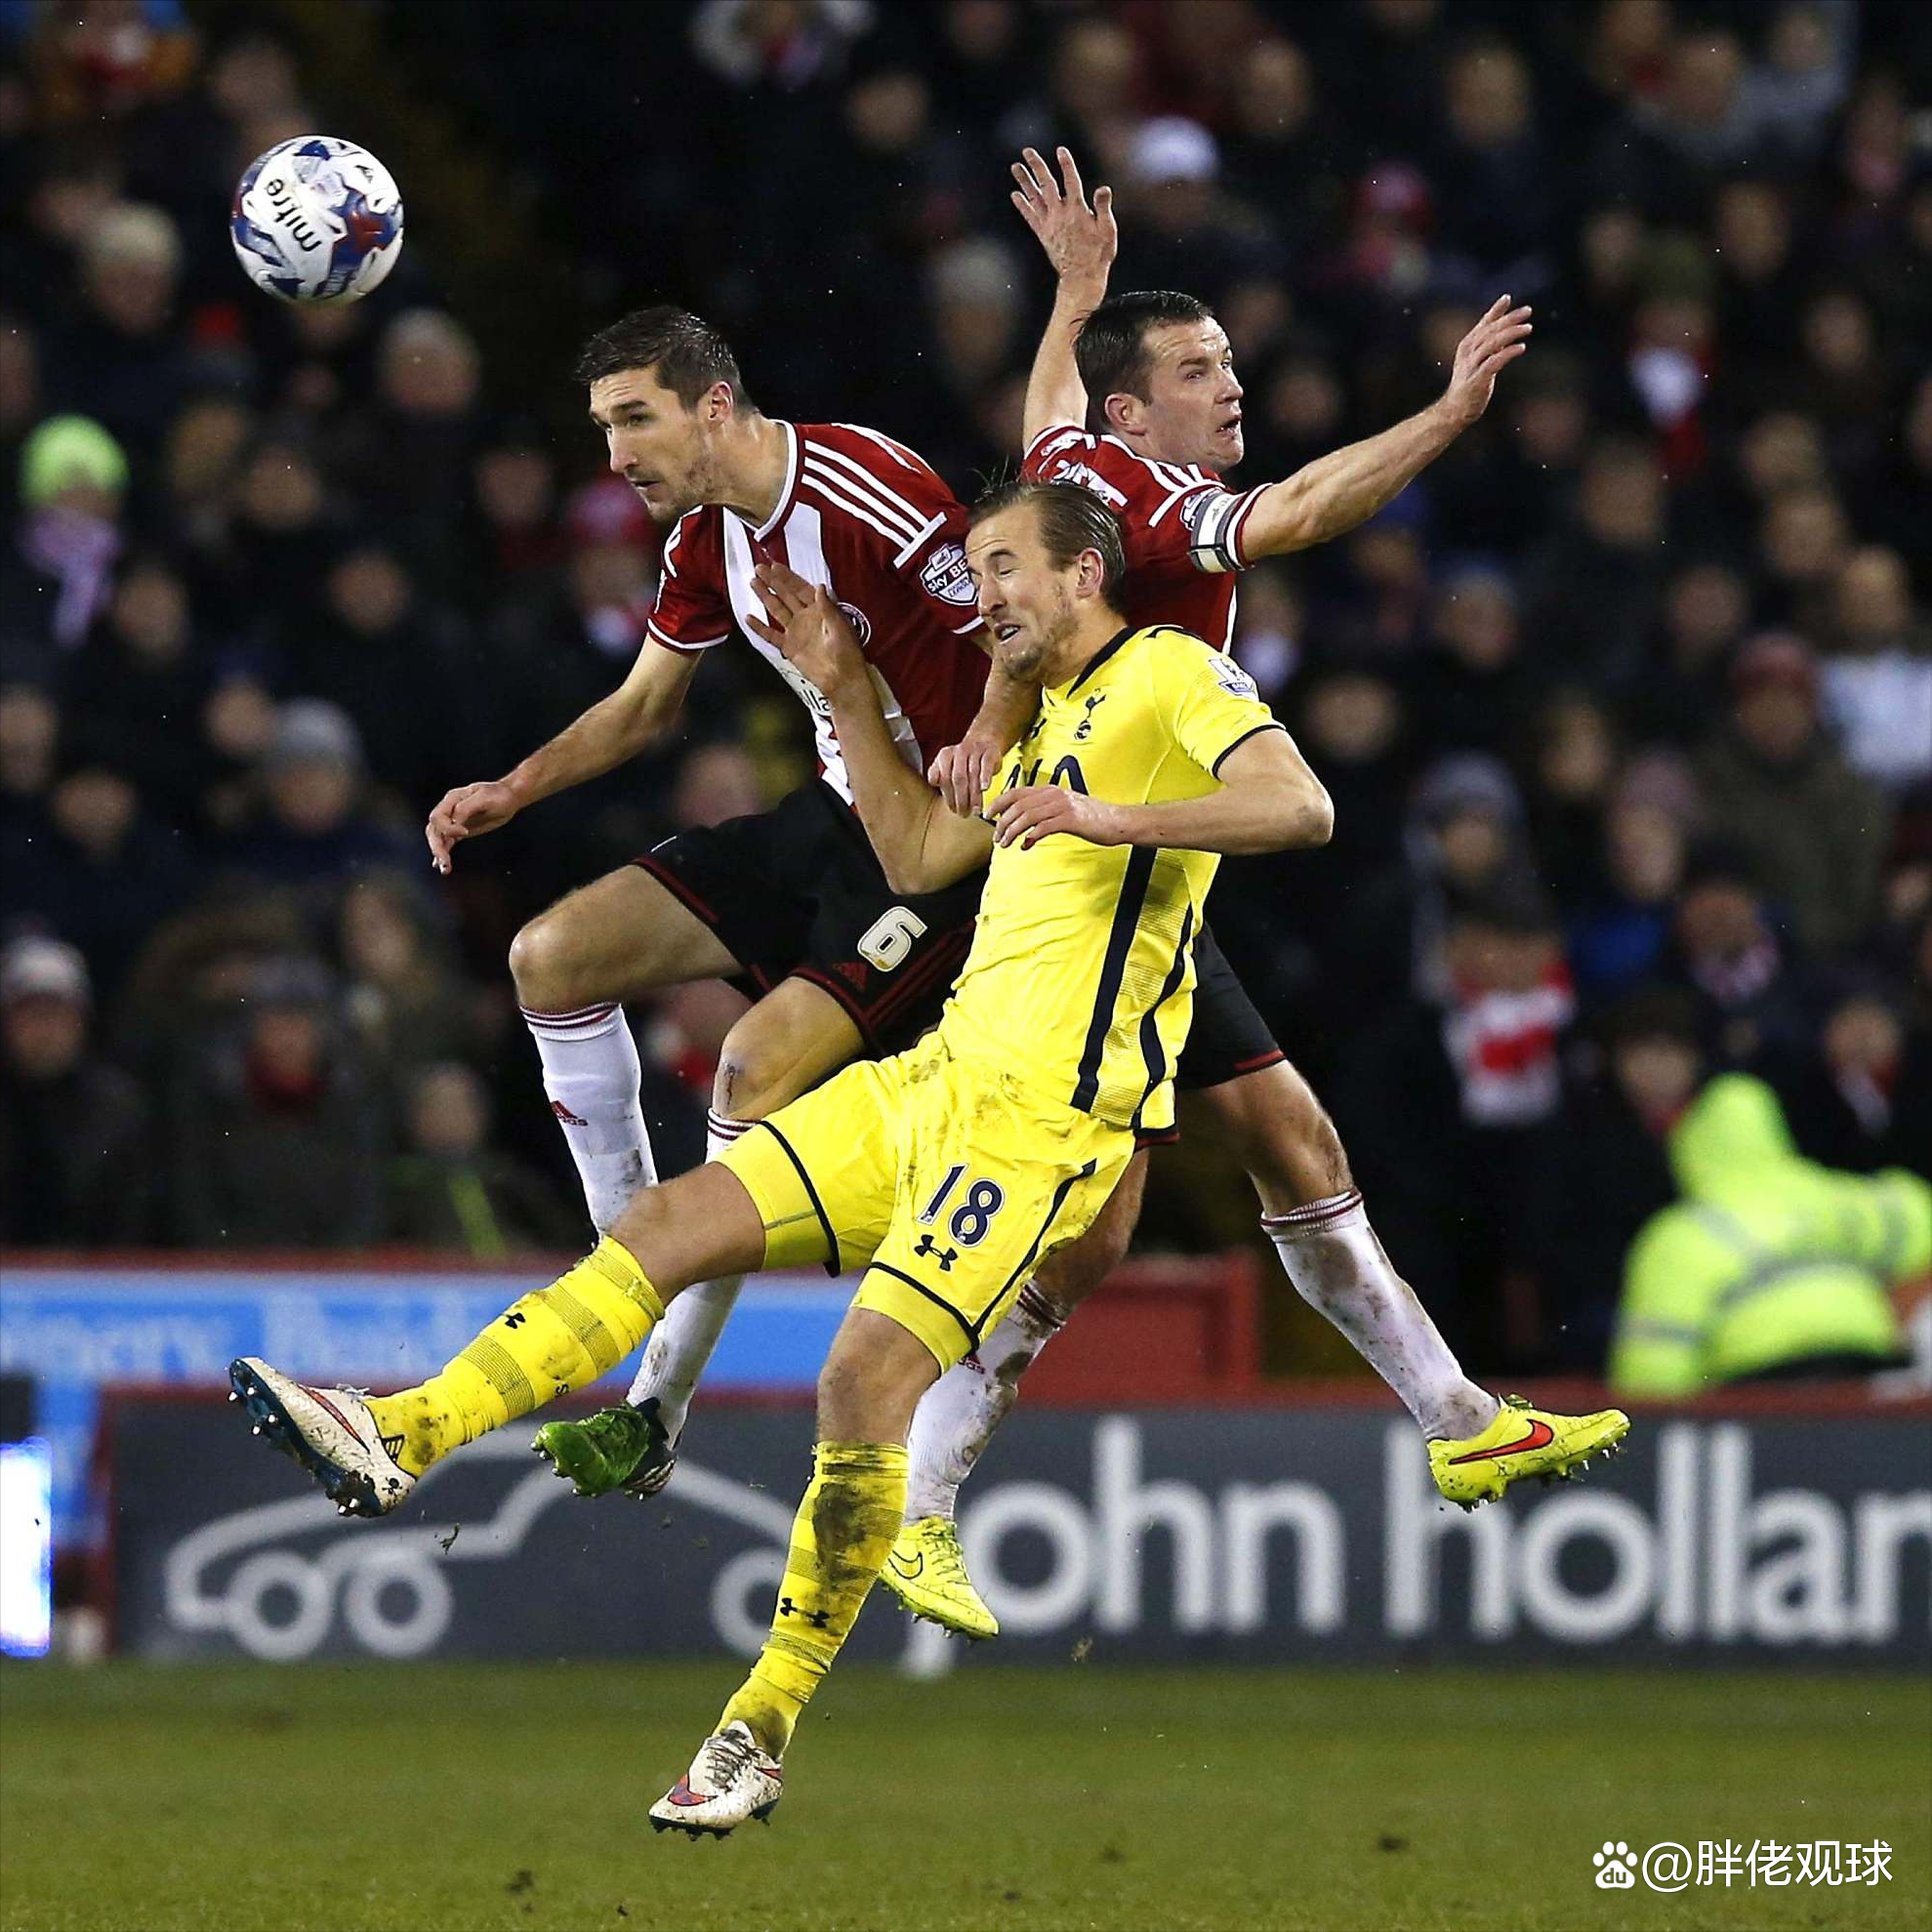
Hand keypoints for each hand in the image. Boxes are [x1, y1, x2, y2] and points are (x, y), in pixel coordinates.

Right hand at [425, 780, 519, 873]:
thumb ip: (466, 808)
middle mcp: (449, 810)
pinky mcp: (459, 832)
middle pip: (434, 830)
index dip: (448, 828)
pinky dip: (443, 854)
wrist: (508, 798)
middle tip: (445, 861)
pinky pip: (447, 843)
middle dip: (437, 846)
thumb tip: (454, 822)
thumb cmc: (498, 795)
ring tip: (445, 868)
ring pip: (438, 838)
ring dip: (439, 853)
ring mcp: (453, 822)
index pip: (438, 817)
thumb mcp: (484, 798)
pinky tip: (442, 866)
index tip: (465, 833)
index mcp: (452, 799)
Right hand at [746, 559, 863, 698]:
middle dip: (773, 581)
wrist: (841, 678)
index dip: (788, 577)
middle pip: (786, 595)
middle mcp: (806, 618)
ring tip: (753, 583)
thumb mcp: (840, 626)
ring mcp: (796, 632)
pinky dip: (760, 627)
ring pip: (776, 609)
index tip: (775, 566)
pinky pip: (771, 635)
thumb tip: (820, 587)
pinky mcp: (789, 647)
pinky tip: (750, 618)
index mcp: (820, 610)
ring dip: (765, 596)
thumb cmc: (847, 653)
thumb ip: (827, 606)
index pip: (801, 588)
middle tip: (759, 568)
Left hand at [929, 734, 1005, 816]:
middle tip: (964, 814)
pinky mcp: (989, 752)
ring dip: (974, 795)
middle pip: (958, 778)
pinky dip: (985, 777)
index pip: (944, 779)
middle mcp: (959, 752)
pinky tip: (984, 789)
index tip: (953, 810)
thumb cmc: (963, 760)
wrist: (983, 741)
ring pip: (973, 774)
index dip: (948, 796)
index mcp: (945, 755)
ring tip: (975, 810)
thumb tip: (934, 782)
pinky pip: (986, 765)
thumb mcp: (946, 764)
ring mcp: (974, 751)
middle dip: (961, 799)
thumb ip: (937, 774)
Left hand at [989, 784, 1126, 849]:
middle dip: (1003, 822)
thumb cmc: (1091, 818)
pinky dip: (1030, 837)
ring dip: (1012, 831)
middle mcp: (1053, 794)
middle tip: (997, 837)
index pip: (1017, 792)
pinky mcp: (1070, 819)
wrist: (1116, 821)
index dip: (999, 802)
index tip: (988, 815)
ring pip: (1027, 816)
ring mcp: (1062, 806)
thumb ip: (1044, 815)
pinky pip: (1042, 827)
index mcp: (1050, 790)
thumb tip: (1025, 830)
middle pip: (1018, 805)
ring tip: (1006, 844)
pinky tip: (1025, 846)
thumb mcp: (1064, 810)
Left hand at [1011, 146, 1115, 285]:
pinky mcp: (1043, 234)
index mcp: (1077, 210)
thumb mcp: (1107, 229)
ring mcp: (1049, 224)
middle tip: (1027, 151)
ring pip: (1034, 198)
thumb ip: (1103, 207)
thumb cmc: (1098, 253)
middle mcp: (1060, 214)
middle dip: (1037, 166)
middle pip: (1047, 184)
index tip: (1060, 150)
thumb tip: (1103, 188)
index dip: (1066, 165)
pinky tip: (1015, 194)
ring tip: (1015, 166)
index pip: (1071, 181)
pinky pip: (1030, 217)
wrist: (1081, 276)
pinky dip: (1022, 205)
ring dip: (1024, 181)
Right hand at [1440, 295, 1532, 429]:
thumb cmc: (1470, 384)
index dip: (1495, 310)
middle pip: (1490, 330)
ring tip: (1528, 327)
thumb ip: (1491, 344)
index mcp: (1468, 345)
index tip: (1507, 297)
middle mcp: (1468, 352)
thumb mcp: (1480, 360)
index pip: (1484, 323)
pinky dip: (1508, 353)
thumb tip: (1507, 329)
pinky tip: (1521, 348)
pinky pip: (1494, 362)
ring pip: (1491, 343)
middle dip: (1509, 318)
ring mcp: (1472, 366)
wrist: (1455, 410)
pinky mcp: (1478, 380)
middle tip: (1528, 311)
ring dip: (1510, 333)